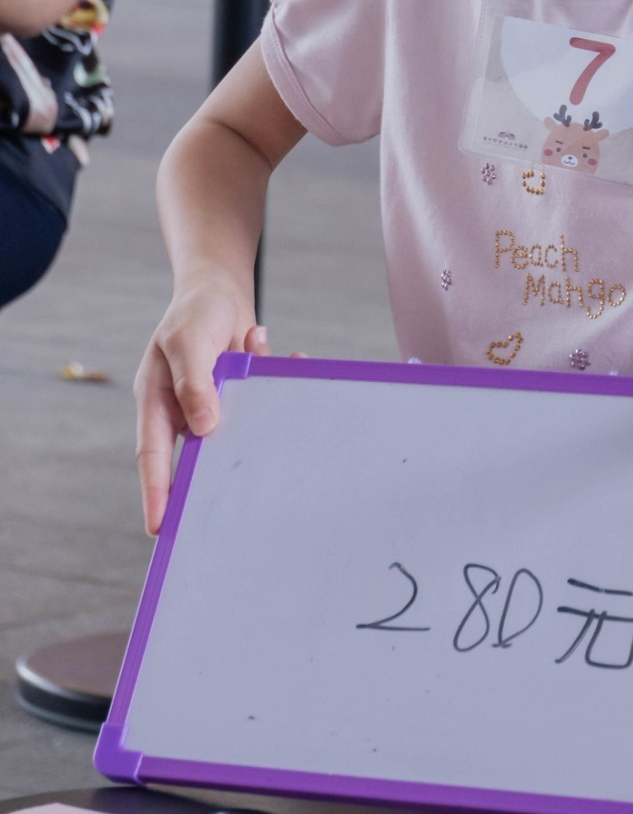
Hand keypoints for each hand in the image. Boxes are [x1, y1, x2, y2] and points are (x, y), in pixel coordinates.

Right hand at [134, 273, 264, 536]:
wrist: (220, 287)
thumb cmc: (195, 312)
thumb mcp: (187, 342)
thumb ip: (194, 383)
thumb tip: (203, 429)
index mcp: (158, 402)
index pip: (155, 454)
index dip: (156, 491)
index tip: (159, 526)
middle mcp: (185, 411)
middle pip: (198, 456)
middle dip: (215, 481)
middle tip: (230, 518)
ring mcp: (216, 406)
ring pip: (239, 429)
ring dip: (260, 418)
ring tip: (278, 420)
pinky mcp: (243, 397)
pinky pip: (264, 403)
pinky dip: (281, 382)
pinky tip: (296, 361)